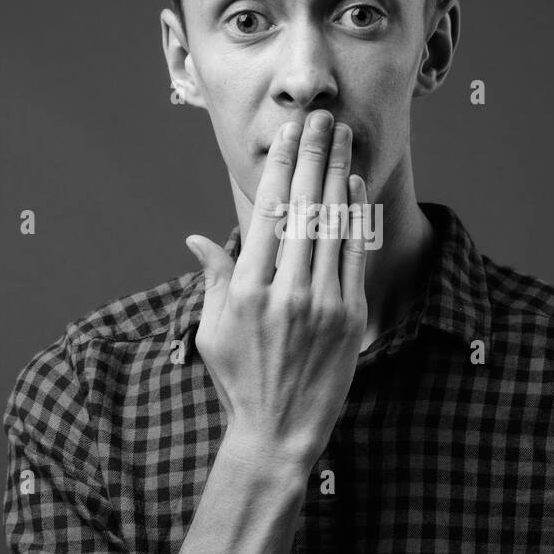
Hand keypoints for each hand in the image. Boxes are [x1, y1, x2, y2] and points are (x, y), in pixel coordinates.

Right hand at [186, 109, 368, 472]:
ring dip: (338, 174)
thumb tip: (197, 238)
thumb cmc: (239, 381)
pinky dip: (356, 218)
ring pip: (332, 225)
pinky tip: (355, 186)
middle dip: (312, 156)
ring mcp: (320, 305)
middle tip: (321, 118)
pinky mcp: (349, 318)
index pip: (265, 213)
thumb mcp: (211, 332)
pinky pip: (354, 256)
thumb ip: (212, 279)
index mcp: (244, 291)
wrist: (277, 435)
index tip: (286, 134)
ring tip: (343, 137)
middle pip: (302, 208)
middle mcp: (283, 292)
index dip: (278, 167)